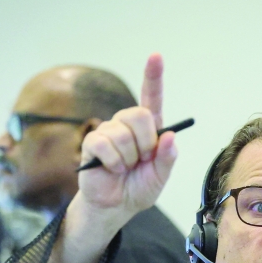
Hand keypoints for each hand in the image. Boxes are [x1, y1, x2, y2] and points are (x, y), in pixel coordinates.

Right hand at [76, 52, 177, 222]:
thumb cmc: (138, 188)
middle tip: (142, 160)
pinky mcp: (92, 143)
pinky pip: (105, 144)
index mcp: (148, 129)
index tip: (156, 56)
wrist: (115, 206)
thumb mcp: (160, 176)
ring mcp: (109, 132)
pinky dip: (113, 162)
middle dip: (146, 143)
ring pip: (123, 134)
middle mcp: (128, 125)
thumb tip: (170, 137)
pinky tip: (111, 169)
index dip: (153, 76)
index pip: (151, 97)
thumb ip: (167, 158)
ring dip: (128, 158)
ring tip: (124, 168)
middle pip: (140, 114)